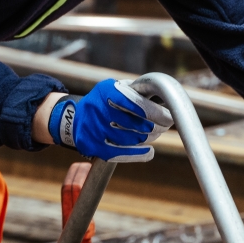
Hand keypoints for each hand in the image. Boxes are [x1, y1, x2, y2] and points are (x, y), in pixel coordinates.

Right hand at [50, 79, 173, 162]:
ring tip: (153, 134)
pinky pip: (122, 153)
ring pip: (133, 139)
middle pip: (138, 124)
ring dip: (149, 138)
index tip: (169, 116)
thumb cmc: (105, 102)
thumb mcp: (116, 88)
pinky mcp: (93, 146)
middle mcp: (98, 109)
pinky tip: (149, 151)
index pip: (138, 103)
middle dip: (157, 126)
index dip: (157, 112)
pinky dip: (140, 154)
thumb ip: (137, 92)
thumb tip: (166, 99)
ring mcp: (94, 129)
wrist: (74, 118)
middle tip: (165, 125)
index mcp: (106, 91)